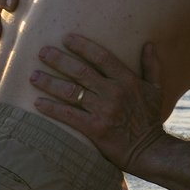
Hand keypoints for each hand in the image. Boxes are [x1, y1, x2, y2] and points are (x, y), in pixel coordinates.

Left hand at [33, 33, 168, 168]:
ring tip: (33, 76)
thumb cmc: (150, 119)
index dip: (82, 46)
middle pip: (80, 71)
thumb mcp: (156, 89)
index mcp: (127, 80)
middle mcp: (114, 92)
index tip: (66, 38)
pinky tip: (38, 103)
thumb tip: (148, 44)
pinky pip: (68, 115)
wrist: (150, 150)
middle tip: (42, 52)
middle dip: (59, 60)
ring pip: (71, 92)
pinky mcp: (94, 128)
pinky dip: (52, 108)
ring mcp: (103, 111)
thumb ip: (151, 65)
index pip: (101, 57)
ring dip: (49, 82)